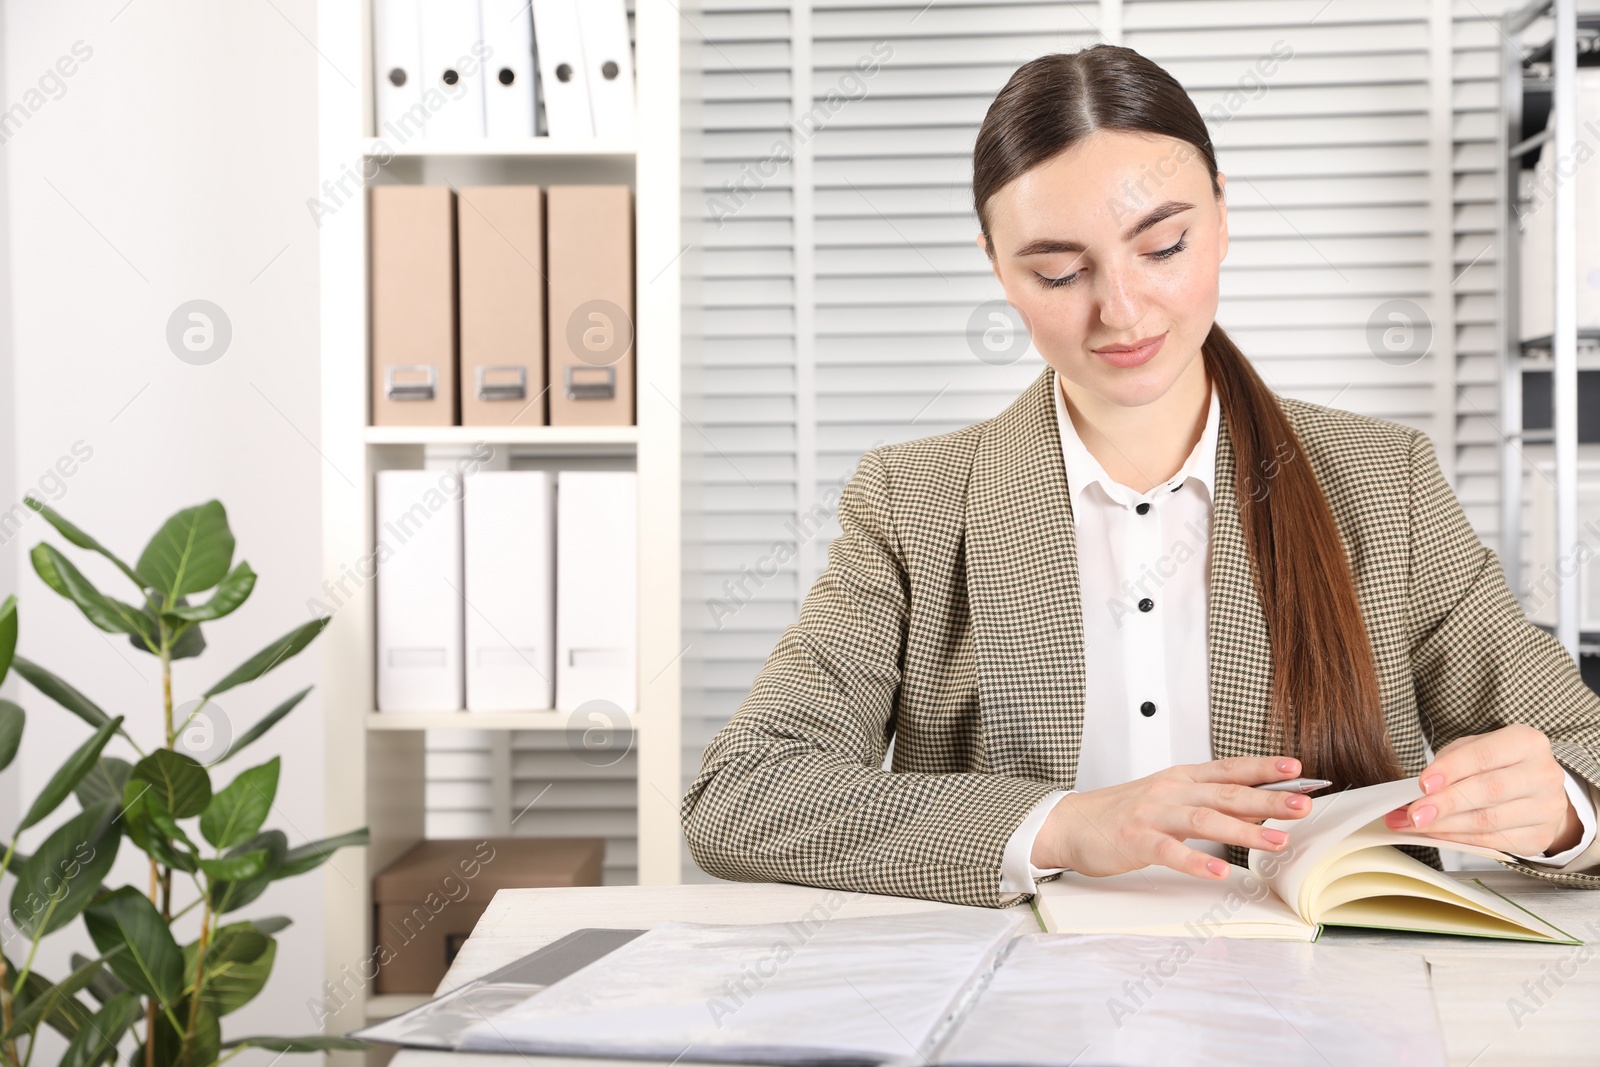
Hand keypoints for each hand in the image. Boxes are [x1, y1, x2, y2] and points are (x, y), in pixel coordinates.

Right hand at [1031, 756, 1312, 879]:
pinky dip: (1196, 863)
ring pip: (1204, 820)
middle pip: (1225, 793)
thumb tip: (1259, 806)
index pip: (1228, 769)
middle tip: (1304, 804)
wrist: (1070, 823)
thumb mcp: (1168, 798)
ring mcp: (1152, 815)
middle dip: (1268, 799)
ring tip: (1277, 842)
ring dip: (1243, 830)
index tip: (1298, 769)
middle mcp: (1170, 791)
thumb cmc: (1122, 812)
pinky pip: (1170, 852)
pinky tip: (1219, 873)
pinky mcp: (1135, 841)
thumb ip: (1209, 801)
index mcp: (1180, 779)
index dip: (1263, 768)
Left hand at [1382, 724, 1580, 855]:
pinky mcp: (1540, 836)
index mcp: (1527, 742)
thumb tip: (1420, 788)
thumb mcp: (1475, 749)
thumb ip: (1450, 761)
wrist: (1538, 792)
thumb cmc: (1499, 765)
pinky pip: (1492, 841)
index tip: (1423, 784)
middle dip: (1446, 803)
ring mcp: (1547, 808)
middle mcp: (1543, 774)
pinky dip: (1459, 838)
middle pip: (1489, 790)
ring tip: (1415, 824)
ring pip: (1488, 820)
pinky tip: (1438, 833)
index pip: (1484, 755)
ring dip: (1446, 825)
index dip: (1451, 770)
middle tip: (1414, 813)